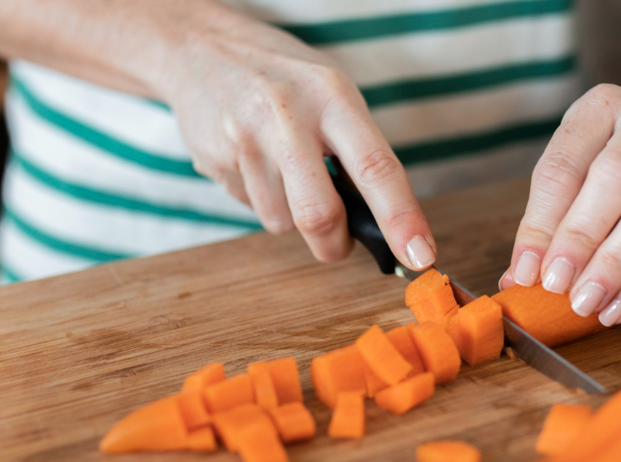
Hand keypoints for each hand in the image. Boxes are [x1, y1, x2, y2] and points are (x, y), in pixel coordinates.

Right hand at [149, 7, 436, 268]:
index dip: (401, 218)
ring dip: (290, 215)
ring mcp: (245, 137)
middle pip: (320, 214)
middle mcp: (288, 115)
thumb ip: (358, 150)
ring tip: (282, 171)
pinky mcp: (213, 158)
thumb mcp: (332, 94)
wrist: (201, 47)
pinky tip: (253, 163)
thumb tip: (386, 222)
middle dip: (334, 245)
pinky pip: (249, 208)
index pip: (376, 167)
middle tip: (339, 243)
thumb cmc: (284, 79)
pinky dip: (260, 199)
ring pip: (281, 222)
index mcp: (333, 97)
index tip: (420, 255)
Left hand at [500, 85, 620, 326]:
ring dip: (617, 262)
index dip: (542, 222)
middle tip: (556, 284)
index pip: (566, 164)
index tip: (526, 269)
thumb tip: (519, 276)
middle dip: (582, 236)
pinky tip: (617, 308)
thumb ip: (544, 222)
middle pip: (618, 175)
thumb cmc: (606, 164)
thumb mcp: (570, 174)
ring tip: (586, 301)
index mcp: (603, 107)